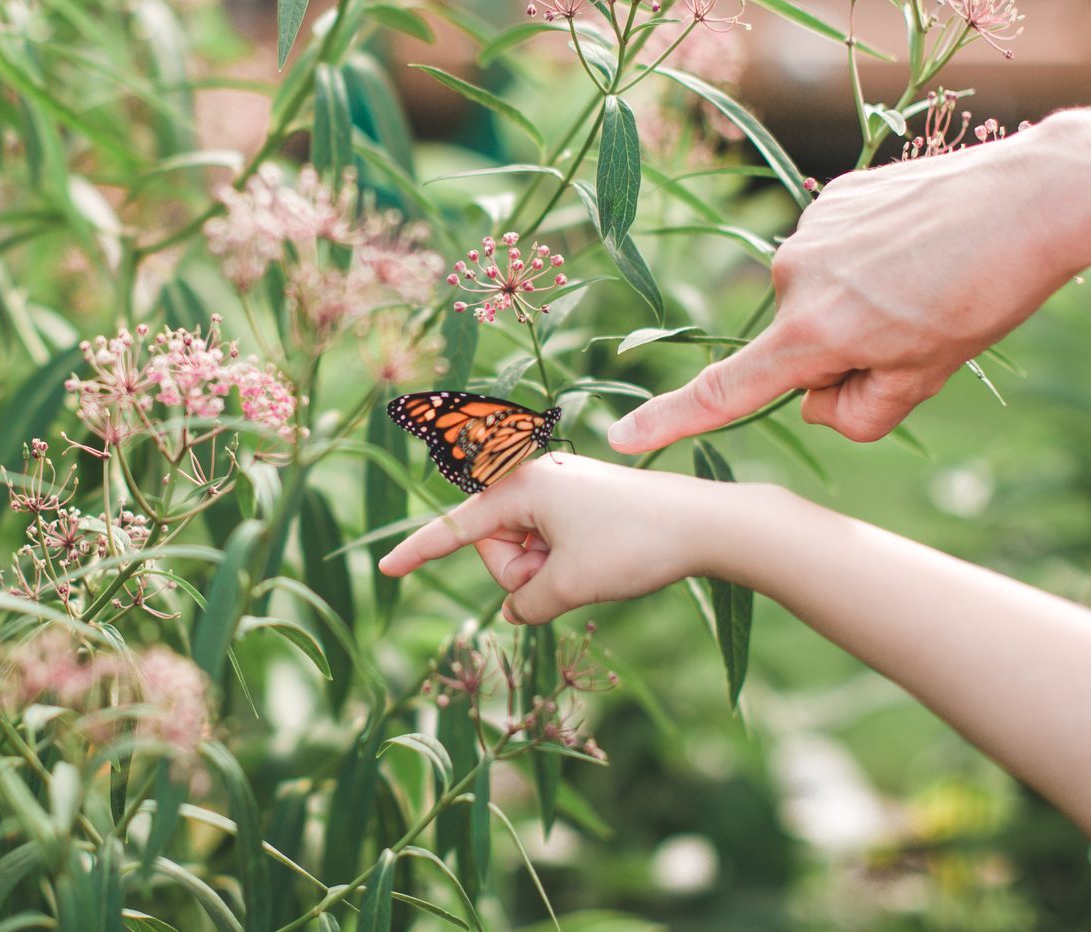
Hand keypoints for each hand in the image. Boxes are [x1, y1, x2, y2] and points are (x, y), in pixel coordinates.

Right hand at [378, 454, 735, 624]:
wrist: (706, 524)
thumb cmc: (634, 545)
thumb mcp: (569, 585)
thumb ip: (526, 603)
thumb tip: (517, 610)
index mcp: (522, 487)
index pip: (456, 528)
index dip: (419, 552)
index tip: (384, 568)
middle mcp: (535, 480)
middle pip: (493, 546)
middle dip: (519, 573)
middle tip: (565, 574)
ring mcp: (561, 492)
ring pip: (525, 551)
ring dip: (547, 572)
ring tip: (591, 566)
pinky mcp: (583, 505)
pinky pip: (552, 546)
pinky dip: (566, 565)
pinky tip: (602, 562)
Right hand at [607, 117, 1090, 451]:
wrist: (1030, 196)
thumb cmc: (987, 294)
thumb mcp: (927, 377)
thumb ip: (860, 411)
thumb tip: (819, 401)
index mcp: (814, 333)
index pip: (729, 391)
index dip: (673, 419)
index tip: (623, 438)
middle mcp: (795, 279)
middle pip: (797, 347)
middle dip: (842, 354)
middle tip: (918, 330)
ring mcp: (810, 231)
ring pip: (819, 299)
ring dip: (859, 302)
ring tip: (928, 279)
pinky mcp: (833, 197)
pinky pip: (835, 252)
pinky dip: (868, 259)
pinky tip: (919, 244)